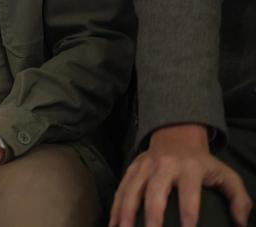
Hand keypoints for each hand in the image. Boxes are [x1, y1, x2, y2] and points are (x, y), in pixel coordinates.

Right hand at [110, 124, 251, 226]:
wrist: (176, 135)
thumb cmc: (202, 163)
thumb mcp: (226, 175)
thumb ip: (238, 198)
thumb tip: (242, 222)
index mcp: (190, 167)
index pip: (189, 191)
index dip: (188, 210)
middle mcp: (165, 165)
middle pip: (156, 190)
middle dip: (152, 213)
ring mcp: (145, 165)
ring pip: (133, 189)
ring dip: (126, 211)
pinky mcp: (131, 168)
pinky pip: (121, 188)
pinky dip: (115, 207)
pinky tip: (112, 223)